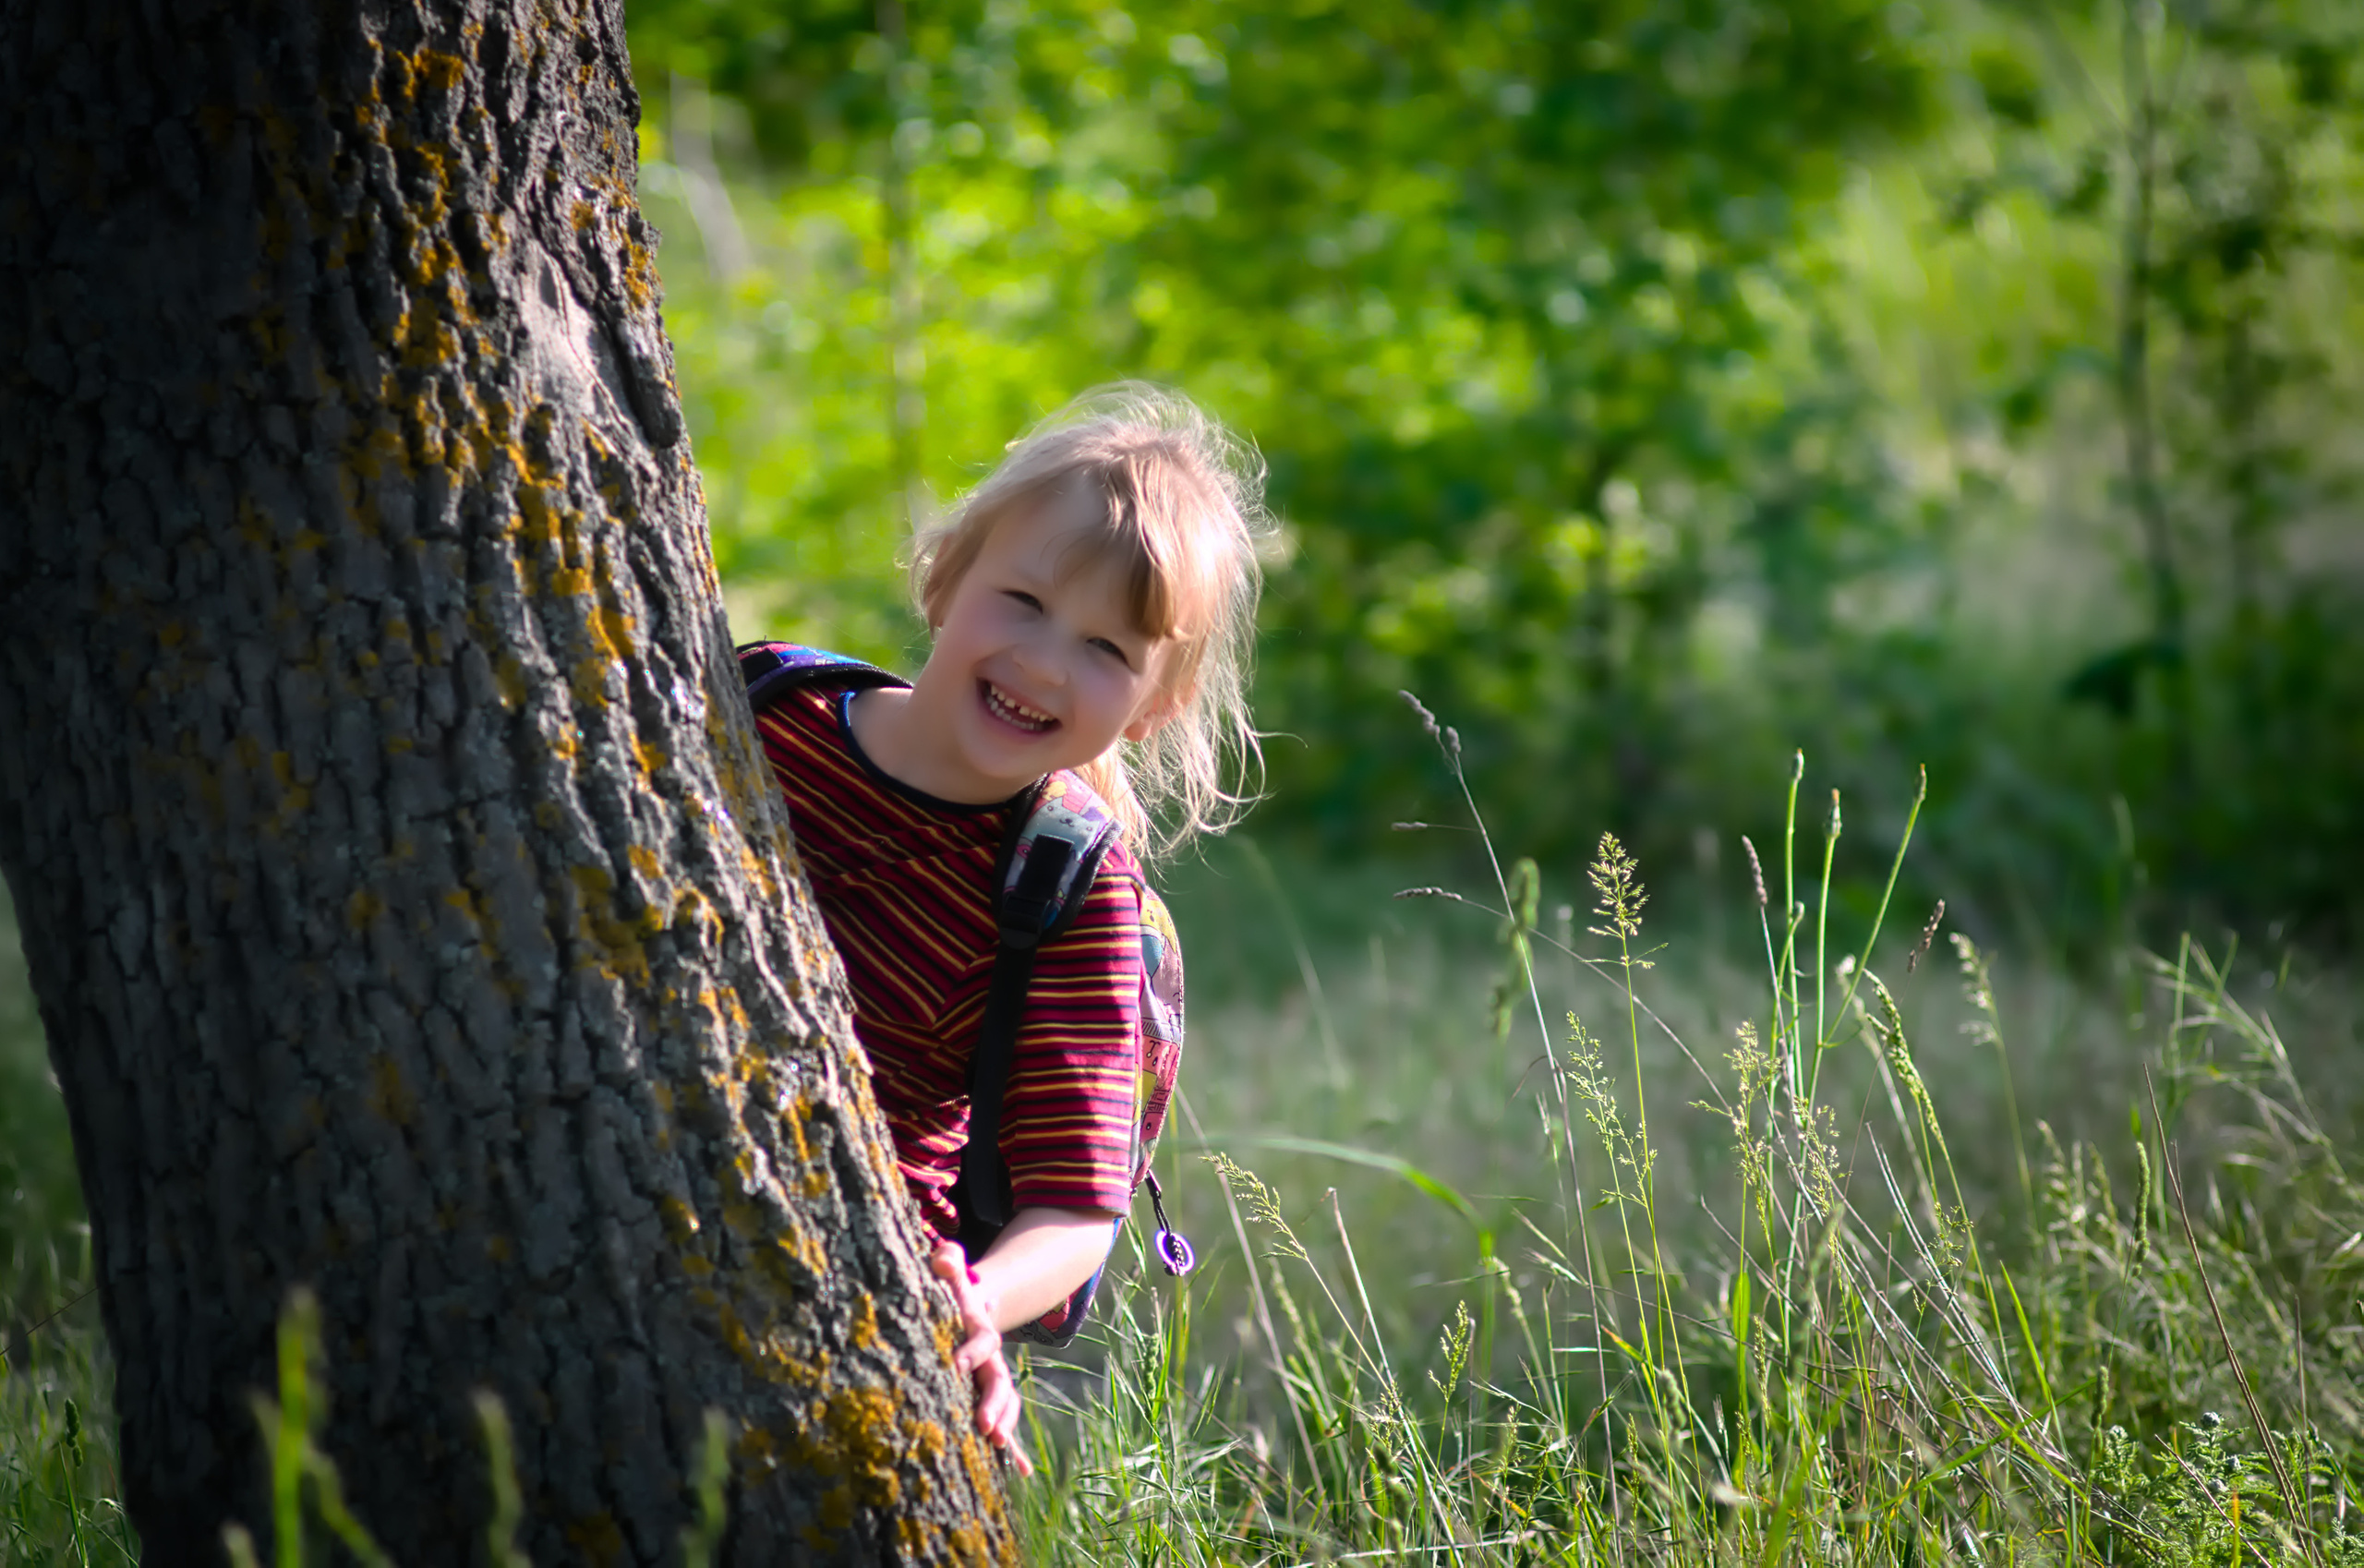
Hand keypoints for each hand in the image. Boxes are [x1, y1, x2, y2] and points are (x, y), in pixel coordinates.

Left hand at [930, 1239, 1033, 1475]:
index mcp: (981, 1332)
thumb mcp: (951, 1277)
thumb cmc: (955, 1297)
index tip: (956, 1365)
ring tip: (999, 1444)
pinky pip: (1004, 1423)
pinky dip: (1013, 1447)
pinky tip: (1022, 1471)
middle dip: (994, 1403)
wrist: (977, 1310)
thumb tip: (942, 1251)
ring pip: (1005, 1404)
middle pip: (999, 1381)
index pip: (981, 1341)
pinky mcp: (989, 1398)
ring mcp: (994, 1380)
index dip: (971, 1351)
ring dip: (1004, 1424)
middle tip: (985, 1424)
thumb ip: (949, 1263)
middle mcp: (992, 1360)